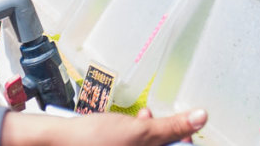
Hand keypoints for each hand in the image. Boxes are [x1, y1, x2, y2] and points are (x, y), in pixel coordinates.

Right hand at [0, 107, 206, 145]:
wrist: (57, 142)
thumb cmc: (94, 141)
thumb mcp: (140, 131)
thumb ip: (173, 127)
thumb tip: (202, 117)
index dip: (183, 142)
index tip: (188, 131)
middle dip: (166, 136)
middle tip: (161, 122)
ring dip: (151, 133)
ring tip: (144, 118)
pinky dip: (137, 138)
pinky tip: (132, 124)